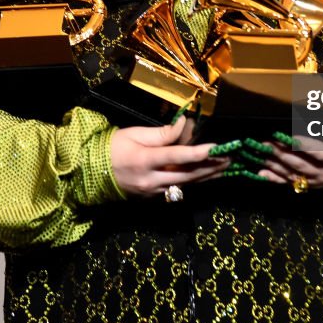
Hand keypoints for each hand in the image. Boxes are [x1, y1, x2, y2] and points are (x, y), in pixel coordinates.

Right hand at [109, 116, 228, 197]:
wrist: (91, 173)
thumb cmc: (113, 147)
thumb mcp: (135, 134)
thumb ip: (163, 133)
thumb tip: (185, 125)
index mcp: (144, 160)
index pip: (177, 156)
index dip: (199, 152)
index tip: (217, 147)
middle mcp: (151, 180)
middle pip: (188, 175)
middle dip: (211, 167)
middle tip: (230, 158)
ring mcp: (152, 192)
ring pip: (186, 185)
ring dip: (207, 176)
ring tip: (225, 168)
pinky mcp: (153, 197)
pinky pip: (178, 190)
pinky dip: (193, 182)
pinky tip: (206, 176)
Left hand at [254, 132, 322, 188]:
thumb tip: (311, 112)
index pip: (319, 152)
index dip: (304, 145)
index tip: (289, 136)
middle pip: (300, 164)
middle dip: (281, 152)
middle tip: (265, 142)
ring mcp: (315, 182)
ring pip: (292, 173)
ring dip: (273, 163)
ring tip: (259, 152)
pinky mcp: (307, 186)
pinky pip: (288, 182)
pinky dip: (273, 177)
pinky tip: (261, 172)